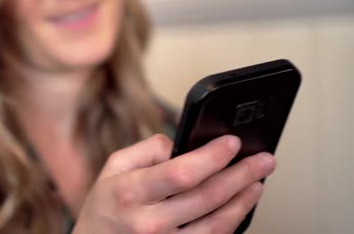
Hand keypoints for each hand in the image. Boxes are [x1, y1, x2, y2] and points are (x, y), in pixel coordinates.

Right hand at [72, 134, 275, 233]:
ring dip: (243, 202)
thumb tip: (182, 144)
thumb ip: (146, 150)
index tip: (232, 143)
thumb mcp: (113, 168)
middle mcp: (148, 223)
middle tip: (262, 160)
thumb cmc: (106, 206)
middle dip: (241, 175)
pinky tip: (240, 207)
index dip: (212, 157)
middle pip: (207, 198)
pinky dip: (231, 223)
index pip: (180, 173)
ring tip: (258, 182)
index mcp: (130, 192)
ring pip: (216, 225)